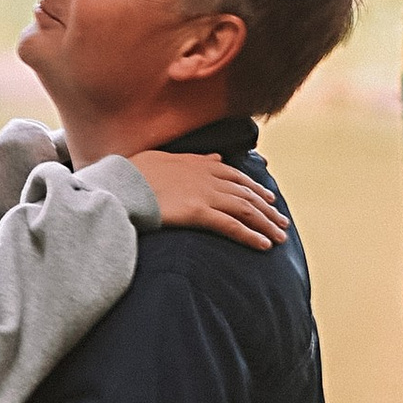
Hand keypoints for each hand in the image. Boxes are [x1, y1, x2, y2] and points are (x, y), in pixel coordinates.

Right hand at [133, 151, 289, 248]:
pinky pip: (232, 225)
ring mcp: (204, 194)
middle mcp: (207, 176)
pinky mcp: (198, 212)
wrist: (120, 184)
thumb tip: (214, 158)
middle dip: (268, 209)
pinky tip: (264, 245)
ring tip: (281, 237)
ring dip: (266, 224)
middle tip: (283, 221)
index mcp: (199, 163)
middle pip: (247, 194)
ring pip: (246, 209)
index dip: (255, 188)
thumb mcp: (164, 157)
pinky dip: (250, 235)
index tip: (269, 198)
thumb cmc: (133, 173)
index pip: (236, 176)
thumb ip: (192, 159)